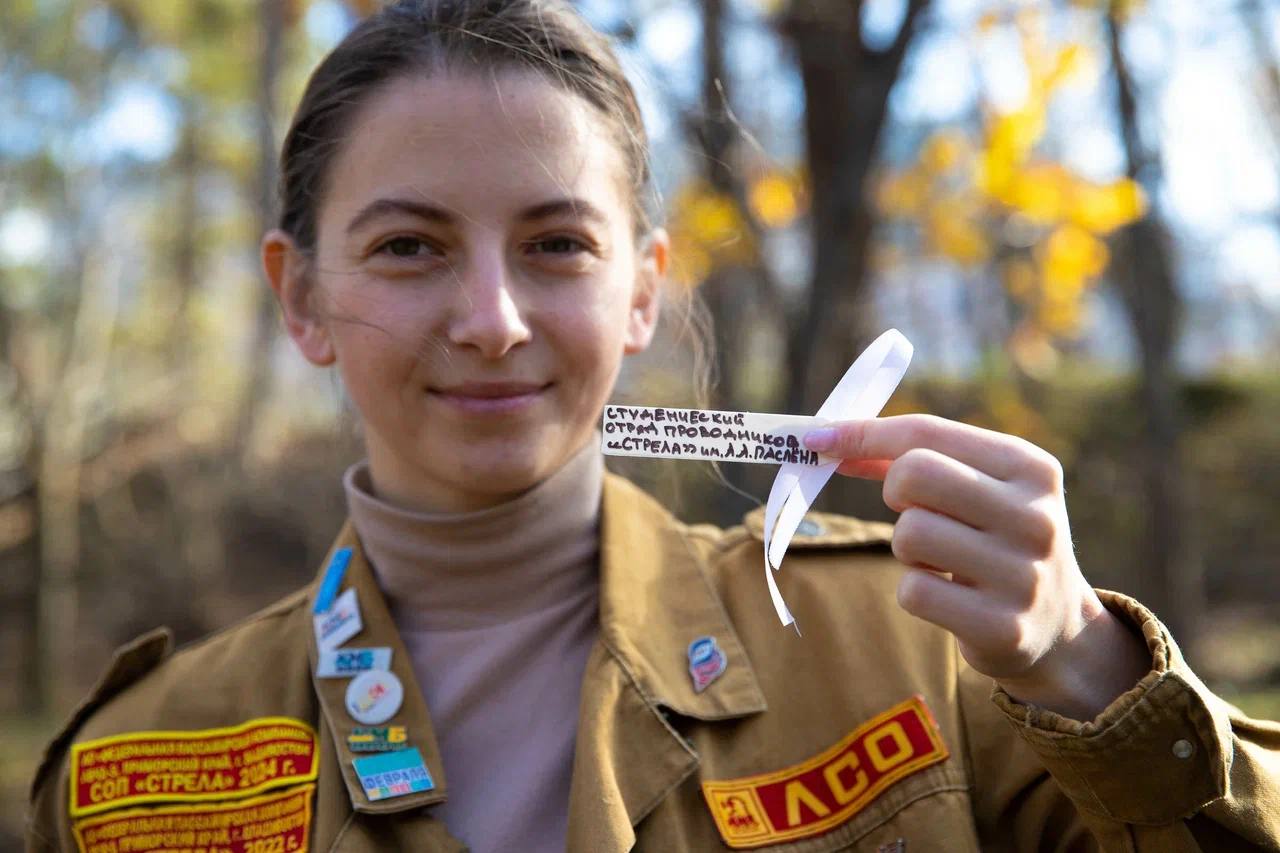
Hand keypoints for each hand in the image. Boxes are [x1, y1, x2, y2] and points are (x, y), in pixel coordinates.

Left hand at [803, 414, 1150, 719]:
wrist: (1057, 627)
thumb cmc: (994, 539)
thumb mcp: (977, 487)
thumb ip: (909, 457)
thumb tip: (826, 438)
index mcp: (1030, 467)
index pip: (927, 432)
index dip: (862, 433)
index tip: (815, 438)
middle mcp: (1034, 516)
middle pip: (914, 473)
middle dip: (895, 492)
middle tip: (913, 511)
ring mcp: (1023, 574)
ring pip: (910, 533)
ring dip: (907, 548)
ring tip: (941, 560)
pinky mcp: (1002, 627)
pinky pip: (913, 592)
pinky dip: (914, 592)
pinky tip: (948, 597)